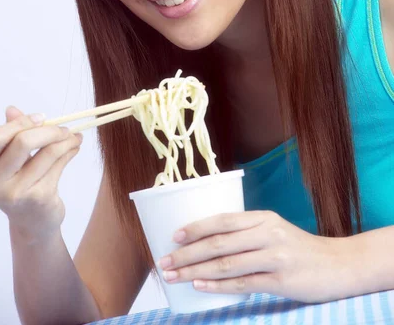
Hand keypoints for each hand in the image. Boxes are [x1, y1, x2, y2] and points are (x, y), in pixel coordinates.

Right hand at [0, 106, 82, 242]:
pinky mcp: (38, 198)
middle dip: (49, 130)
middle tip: (64, 128)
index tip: (42, 117)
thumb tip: (12, 109)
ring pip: (48, 153)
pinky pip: (59, 165)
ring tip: (74, 137)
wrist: (31, 223)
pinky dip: (70, 152)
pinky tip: (75, 148)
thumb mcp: (12, 160)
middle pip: (24, 142)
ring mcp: (17, 192)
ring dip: (66, 141)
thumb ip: (12, 135)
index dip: (21, 122)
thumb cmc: (21, 185)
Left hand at [158, 210, 352, 302]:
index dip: (196, 227)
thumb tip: (208, 243)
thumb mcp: (275, 230)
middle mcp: (267, 233)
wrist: (338, 265)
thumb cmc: (299, 248)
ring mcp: (275, 257)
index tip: (173, 237)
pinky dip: (218, 285)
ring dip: (196, 270)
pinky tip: (201, 286)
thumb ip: (247, 233)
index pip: (222, 220)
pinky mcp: (281, 281)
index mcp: (263, 218)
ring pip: (227, 263)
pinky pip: (243, 283)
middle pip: (219, 242)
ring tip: (175, 276)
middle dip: (187, 253)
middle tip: (164, 261)